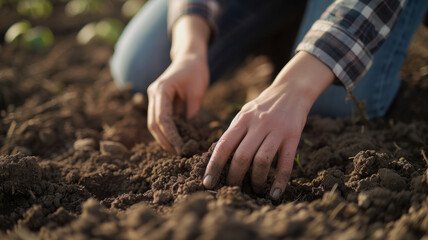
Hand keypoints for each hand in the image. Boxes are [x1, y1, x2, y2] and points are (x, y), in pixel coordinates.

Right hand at [147, 54, 208, 153]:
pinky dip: (166, 131)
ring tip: (177, 150)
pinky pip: (159, 120)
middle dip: (165, 141)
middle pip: (153, 124)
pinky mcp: (158, 101)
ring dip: (164, 138)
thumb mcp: (197, 91)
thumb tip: (190, 134)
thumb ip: (192, 111)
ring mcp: (153, 97)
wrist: (190, 56)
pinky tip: (177, 141)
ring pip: (153, 124)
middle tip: (179, 153)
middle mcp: (153, 93)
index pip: (163, 118)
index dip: (171, 136)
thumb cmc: (195, 70)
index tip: (181, 148)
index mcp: (161, 89)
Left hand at [203, 52, 334, 199]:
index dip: (214, 166)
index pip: (224, 145)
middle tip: (231, 189)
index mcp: (242, 119)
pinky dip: (279, 182)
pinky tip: (274, 194)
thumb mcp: (245, 113)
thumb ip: (234, 133)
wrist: (292, 91)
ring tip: (253, 190)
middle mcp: (258, 124)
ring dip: (255, 180)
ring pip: (262, 161)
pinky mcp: (293, 137)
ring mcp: (276, 130)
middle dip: (234, 177)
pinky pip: (285, 164)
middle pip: (242, 156)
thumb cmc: (263, 107)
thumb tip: (216, 158)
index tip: (207, 183)